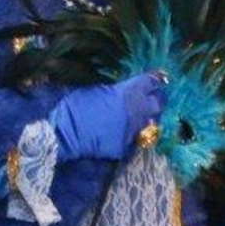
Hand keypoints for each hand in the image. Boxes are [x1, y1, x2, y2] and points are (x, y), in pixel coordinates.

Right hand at [49, 72, 165, 162]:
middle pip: (158, 103)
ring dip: (144, 118)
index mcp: (128, 93)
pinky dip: (129, 134)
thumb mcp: (94, 90)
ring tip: (137, 116)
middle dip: (157, 99)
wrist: (64, 136)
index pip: (151, 83)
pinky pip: (133, 139)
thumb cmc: (74, 107)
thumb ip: (112, 90)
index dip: (156, 79)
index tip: (160, 77)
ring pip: (149, 123)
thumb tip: (119, 90)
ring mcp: (132, 131)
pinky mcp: (125, 148)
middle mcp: (136, 112)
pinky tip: (120, 132)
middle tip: (153, 97)